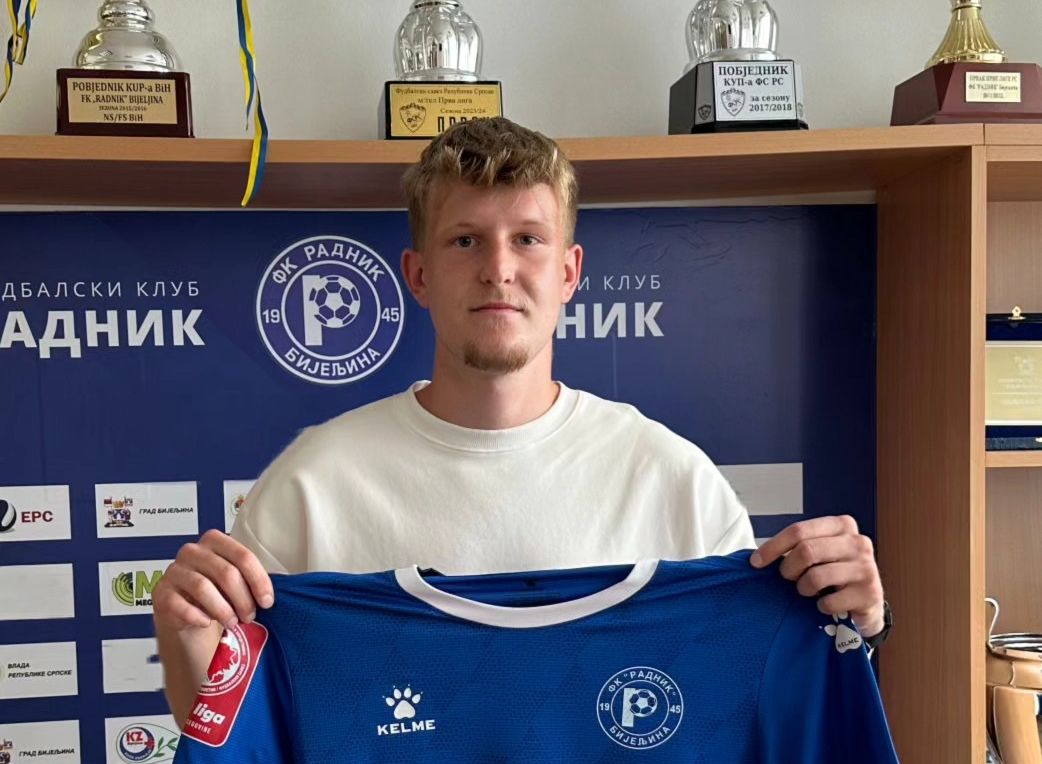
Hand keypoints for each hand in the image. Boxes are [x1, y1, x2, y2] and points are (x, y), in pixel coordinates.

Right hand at [153, 529, 273, 631]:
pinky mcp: (161, 593)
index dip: (259, 580)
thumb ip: (248, 580)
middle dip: (243, 599)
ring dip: (223, 610)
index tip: (267, 601)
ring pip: (203, 588)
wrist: (186, 612)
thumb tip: (268, 596)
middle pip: (226, 573)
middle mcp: (192, 551)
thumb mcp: (233, 581)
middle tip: (250, 616)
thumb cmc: (216, 592)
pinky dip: (197, 616)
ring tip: (232, 622)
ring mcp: (174, 571)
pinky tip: (207, 623)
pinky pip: (181, 605)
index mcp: (215, 541)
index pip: (243, 556)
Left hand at [750, 515, 885, 637]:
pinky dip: (820, 606)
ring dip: (803, 588)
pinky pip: (828, 602)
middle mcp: (858, 542)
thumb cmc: (835, 573)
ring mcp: (867, 567)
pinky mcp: (870, 594)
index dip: (773, 546)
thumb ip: (797, 547)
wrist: (867, 602)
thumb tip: (756, 558)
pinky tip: (826, 604)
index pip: (798, 530)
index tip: (755, 562)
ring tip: (808, 590)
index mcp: (842, 525)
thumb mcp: (819, 552)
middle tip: (788, 578)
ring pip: (815, 576)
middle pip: (806, 551)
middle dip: (788, 569)